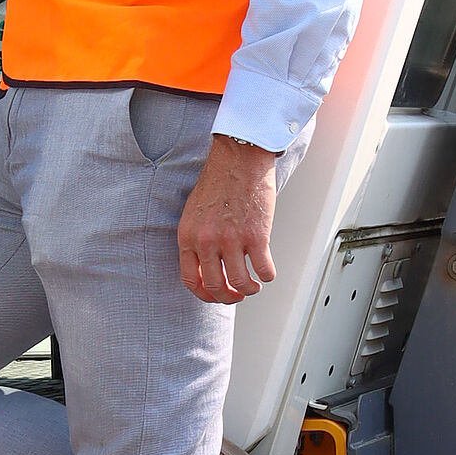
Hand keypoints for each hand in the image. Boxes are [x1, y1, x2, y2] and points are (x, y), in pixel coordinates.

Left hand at [178, 136, 278, 304]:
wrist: (238, 158)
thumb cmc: (218, 180)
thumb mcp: (193, 212)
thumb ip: (197, 238)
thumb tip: (207, 264)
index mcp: (188, 235)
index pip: (191, 279)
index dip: (204, 294)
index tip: (215, 295)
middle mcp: (207, 241)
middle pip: (216, 286)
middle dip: (229, 297)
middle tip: (238, 294)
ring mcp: (232, 239)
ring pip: (241, 283)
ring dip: (249, 289)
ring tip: (254, 284)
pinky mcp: (256, 236)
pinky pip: (264, 270)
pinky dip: (267, 275)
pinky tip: (266, 270)